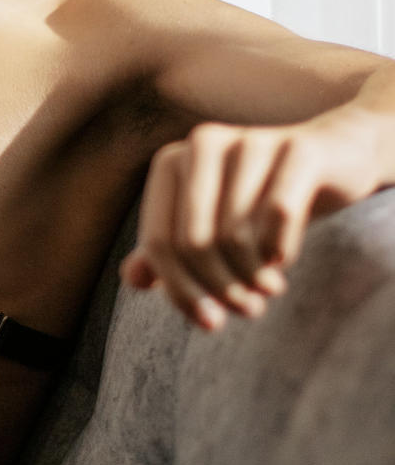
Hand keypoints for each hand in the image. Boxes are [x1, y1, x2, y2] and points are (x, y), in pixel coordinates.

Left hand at [120, 111, 380, 329]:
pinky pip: (279, 216)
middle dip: (218, 289)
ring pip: (234, 235)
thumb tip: (131, 280)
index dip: (180, 292)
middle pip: (193, 243)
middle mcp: (202, 143)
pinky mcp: (298, 149)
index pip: (158, 243)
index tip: (209, 323)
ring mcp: (250, 141)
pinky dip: (280, 252)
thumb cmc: (259, 199)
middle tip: (247, 311)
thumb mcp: (208, 222)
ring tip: (267, 291)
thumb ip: (166, 250)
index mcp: (169, 162)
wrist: (334, 157)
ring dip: (251, 279)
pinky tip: (283, 263)